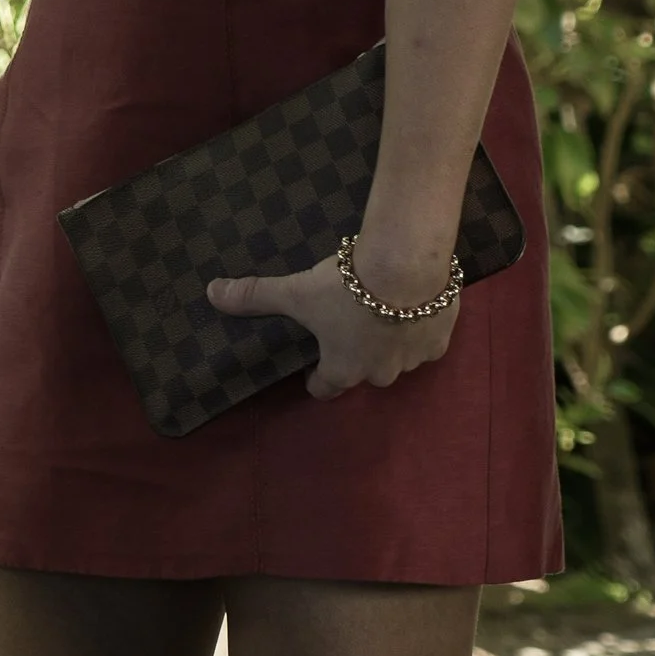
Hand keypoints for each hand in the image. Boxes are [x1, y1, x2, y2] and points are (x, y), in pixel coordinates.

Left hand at [206, 250, 460, 399]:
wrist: (406, 266)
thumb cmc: (345, 287)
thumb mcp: (296, 291)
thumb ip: (255, 296)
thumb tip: (212, 293)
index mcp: (343, 369)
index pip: (325, 388)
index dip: (315, 375)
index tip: (311, 359)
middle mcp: (380, 373)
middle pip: (364, 373)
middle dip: (357, 354)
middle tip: (349, 321)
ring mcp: (415, 358)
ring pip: (399, 357)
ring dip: (391, 339)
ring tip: (384, 307)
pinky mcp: (443, 338)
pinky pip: (429, 338)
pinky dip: (421, 324)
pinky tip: (414, 301)